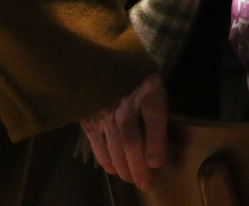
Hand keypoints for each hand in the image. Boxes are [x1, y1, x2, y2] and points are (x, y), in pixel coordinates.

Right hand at [79, 73, 168, 189]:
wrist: (106, 66)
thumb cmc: (138, 82)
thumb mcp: (155, 90)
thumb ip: (158, 116)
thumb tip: (156, 152)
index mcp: (148, 91)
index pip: (154, 117)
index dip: (156, 143)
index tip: (156, 163)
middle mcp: (126, 103)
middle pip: (132, 140)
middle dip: (139, 166)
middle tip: (146, 182)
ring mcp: (106, 113)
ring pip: (115, 146)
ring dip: (124, 168)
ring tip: (132, 179)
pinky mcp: (90, 120)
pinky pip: (98, 144)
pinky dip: (106, 160)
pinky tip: (113, 170)